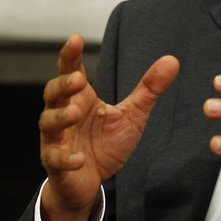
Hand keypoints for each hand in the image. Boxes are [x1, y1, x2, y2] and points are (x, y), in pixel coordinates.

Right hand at [39, 34, 178, 220]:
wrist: (89, 182)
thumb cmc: (105, 143)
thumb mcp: (132, 114)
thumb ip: (149, 89)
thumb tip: (172, 60)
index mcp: (81, 98)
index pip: (70, 71)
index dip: (71, 55)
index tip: (76, 39)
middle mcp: (64, 114)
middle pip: (53, 93)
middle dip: (63, 85)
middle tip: (79, 80)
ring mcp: (57, 139)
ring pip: (48, 123)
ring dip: (60, 117)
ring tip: (75, 114)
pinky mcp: (56, 164)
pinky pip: (56, 159)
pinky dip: (66, 158)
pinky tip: (79, 159)